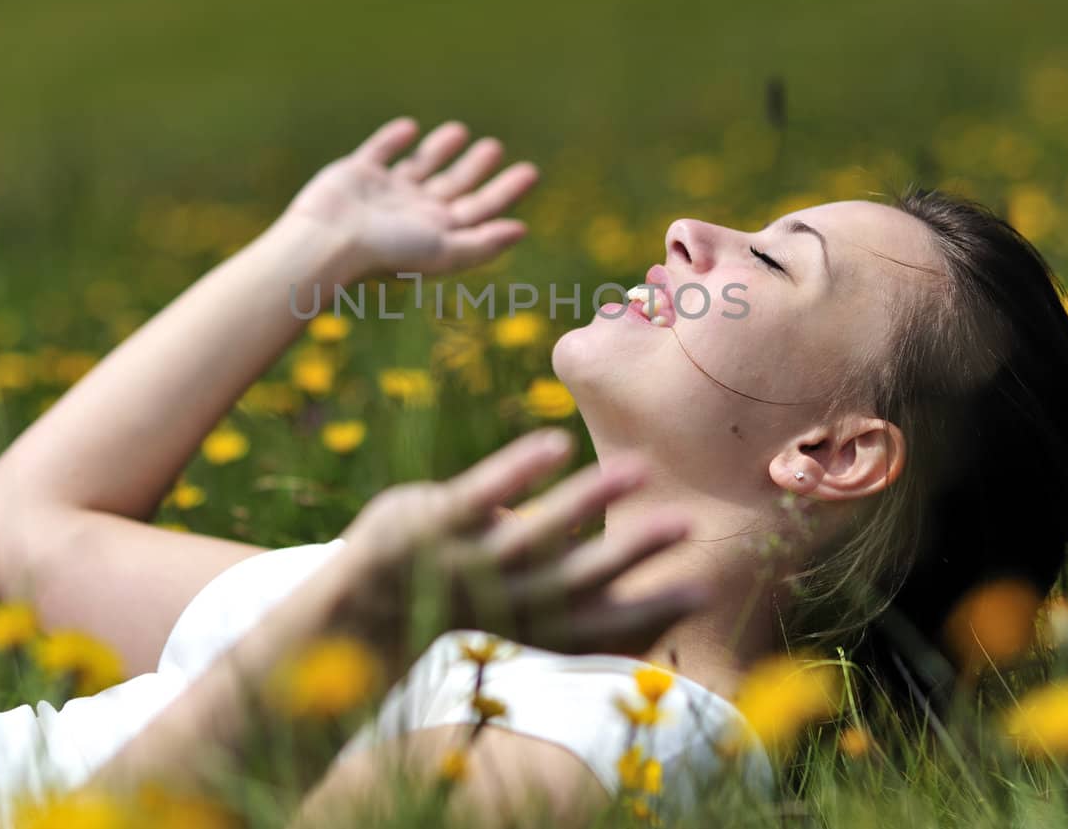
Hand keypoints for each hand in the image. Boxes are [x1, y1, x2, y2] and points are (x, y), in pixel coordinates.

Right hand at [284, 117, 538, 276]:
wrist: (328, 241)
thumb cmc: (387, 251)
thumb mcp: (443, 250)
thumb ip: (483, 243)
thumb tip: (522, 230)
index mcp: (436, 232)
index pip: (480, 209)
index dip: (506, 192)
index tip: (530, 171)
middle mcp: (412, 213)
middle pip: (453, 187)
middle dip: (474, 169)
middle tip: (494, 147)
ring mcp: (384, 194)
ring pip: (419, 168)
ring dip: (439, 151)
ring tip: (460, 131)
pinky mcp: (356, 175)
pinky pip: (380, 153)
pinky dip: (394, 140)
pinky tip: (409, 128)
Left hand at [331, 429, 706, 667]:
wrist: (363, 599)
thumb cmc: (468, 592)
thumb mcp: (528, 603)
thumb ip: (581, 592)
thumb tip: (663, 585)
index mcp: (534, 624)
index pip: (601, 625)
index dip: (652, 613)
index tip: (704, 592)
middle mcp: (504, 600)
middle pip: (578, 580)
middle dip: (634, 552)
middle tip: (688, 524)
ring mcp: (466, 563)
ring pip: (535, 535)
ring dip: (588, 501)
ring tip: (639, 467)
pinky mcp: (433, 523)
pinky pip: (480, 496)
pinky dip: (519, 471)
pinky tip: (557, 442)